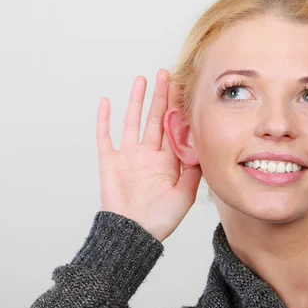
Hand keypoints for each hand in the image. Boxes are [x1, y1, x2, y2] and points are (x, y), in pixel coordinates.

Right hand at [96, 69, 201, 241]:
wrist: (134, 233)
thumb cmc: (160, 219)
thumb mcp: (185, 195)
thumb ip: (193, 170)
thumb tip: (203, 146)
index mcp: (167, 160)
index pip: (173, 127)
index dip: (177, 107)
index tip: (183, 88)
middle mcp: (148, 154)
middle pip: (155, 118)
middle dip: (160, 96)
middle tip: (165, 74)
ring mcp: (128, 156)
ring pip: (132, 121)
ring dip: (136, 101)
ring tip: (141, 80)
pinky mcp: (110, 161)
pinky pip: (105, 136)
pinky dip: (104, 119)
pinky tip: (106, 101)